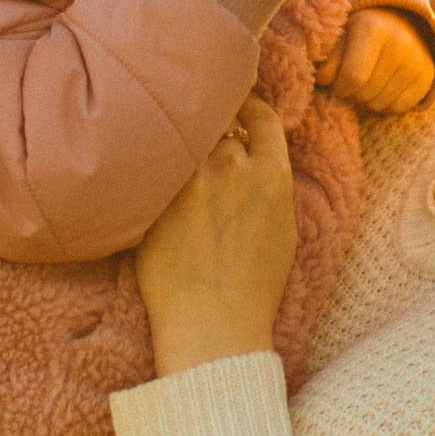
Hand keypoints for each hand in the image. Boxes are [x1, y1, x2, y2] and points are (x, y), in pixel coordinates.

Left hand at [136, 96, 297, 373]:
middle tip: (201, 150)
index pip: (261, 118)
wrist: (213, 325)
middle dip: (212, 137)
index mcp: (273, 176)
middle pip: (219, 129)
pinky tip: (150, 182)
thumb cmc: (253, 288)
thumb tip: (256, 156)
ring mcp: (191, 180)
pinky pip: (155, 168)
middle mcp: (233, 168)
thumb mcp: (284, 230)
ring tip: (174, 169)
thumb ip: (271, 185)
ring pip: (185, 145)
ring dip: (182, 153)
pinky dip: (155, 171)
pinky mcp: (157, 196)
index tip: (238, 110)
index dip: (248, 109)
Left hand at [319, 4, 434, 115]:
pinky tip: (382, 90)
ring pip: (380, 105)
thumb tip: (323, 79)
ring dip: (367, 102)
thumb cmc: (364, 32)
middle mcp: (400, 43)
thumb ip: (328, 57)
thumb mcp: (342, 35)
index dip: (339, 87)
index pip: (352, 77)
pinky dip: (385, 105)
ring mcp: (417, 61)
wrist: (403, 22)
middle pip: (365, 94)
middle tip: (351, 84)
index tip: (336, 83)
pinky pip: (398, 108)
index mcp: (373, 28)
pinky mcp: (428, 76)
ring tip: (366, 85)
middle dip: (352, 95)